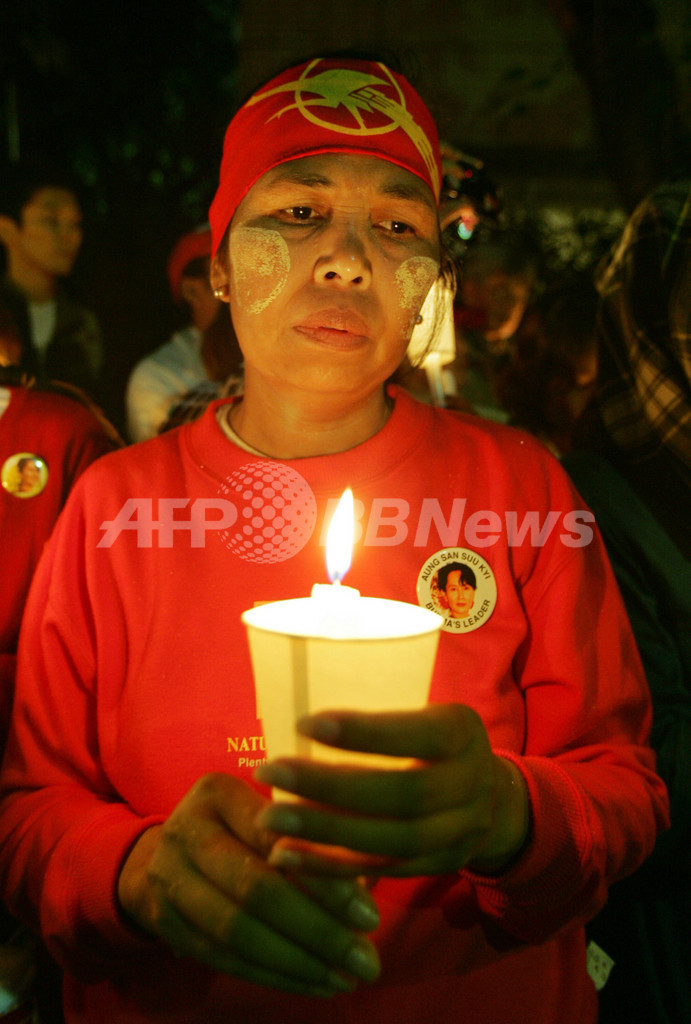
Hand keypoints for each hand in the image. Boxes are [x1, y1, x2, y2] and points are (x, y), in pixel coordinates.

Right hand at [117, 773, 380, 995]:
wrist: (170, 851)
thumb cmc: (243, 826)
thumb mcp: (271, 812)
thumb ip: (314, 836)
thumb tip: (374, 879)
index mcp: (219, 793)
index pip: (278, 841)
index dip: (325, 880)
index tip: (370, 915)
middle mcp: (186, 830)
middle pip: (255, 889)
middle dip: (317, 931)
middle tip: (366, 960)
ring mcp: (168, 878)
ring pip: (236, 931)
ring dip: (297, 963)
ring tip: (345, 979)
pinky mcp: (164, 922)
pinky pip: (223, 958)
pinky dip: (273, 976)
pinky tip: (314, 984)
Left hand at [254, 704, 529, 877]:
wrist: (495, 799)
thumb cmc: (434, 742)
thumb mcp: (427, 714)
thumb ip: (382, 716)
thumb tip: (297, 712)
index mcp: (463, 732)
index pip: (418, 734)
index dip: (364, 733)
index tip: (304, 723)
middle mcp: (470, 784)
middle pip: (401, 793)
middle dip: (328, 785)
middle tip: (269, 771)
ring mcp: (459, 833)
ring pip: (391, 840)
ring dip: (323, 832)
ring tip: (269, 818)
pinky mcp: (439, 866)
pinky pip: (382, 871)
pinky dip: (329, 867)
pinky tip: (285, 855)